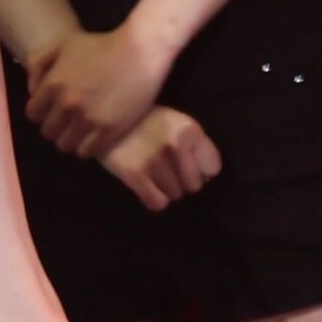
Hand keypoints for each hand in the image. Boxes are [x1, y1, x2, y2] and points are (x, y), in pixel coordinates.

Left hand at [25, 21, 172, 157]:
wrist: (141, 50)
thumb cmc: (103, 44)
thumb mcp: (65, 42)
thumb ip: (39, 62)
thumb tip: (32, 89)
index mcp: (54, 84)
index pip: (33, 114)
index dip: (43, 111)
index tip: (56, 108)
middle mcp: (67, 105)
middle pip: (48, 132)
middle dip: (57, 125)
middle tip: (72, 118)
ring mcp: (88, 120)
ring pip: (65, 145)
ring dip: (71, 138)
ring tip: (84, 128)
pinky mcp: (108, 131)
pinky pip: (86, 152)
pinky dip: (87, 146)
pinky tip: (96, 134)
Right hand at [99, 106, 222, 212]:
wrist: (109, 119)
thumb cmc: (148, 121)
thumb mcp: (177, 121)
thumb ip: (195, 144)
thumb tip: (208, 176)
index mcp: (189, 130)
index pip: (213, 166)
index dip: (204, 169)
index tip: (193, 167)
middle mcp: (175, 146)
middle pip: (194, 185)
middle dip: (184, 180)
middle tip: (170, 170)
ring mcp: (155, 162)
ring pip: (176, 195)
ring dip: (168, 189)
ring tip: (156, 173)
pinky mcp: (134, 175)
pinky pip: (158, 203)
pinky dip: (155, 199)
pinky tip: (148, 185)